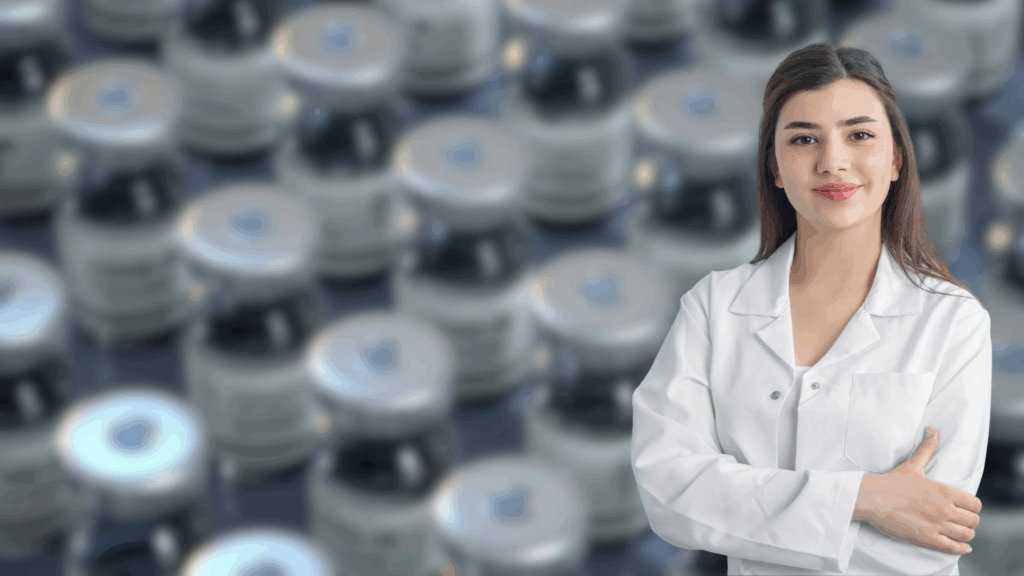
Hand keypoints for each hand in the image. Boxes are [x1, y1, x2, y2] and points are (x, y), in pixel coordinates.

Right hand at [857, 426, 981, 554]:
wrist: (872, 498)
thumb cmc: (892, 481)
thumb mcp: (914, 464)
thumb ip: (928, 447)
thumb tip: (933, 429)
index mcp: (945, 491)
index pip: (975, 504)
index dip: (972, 507)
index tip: (966, 508)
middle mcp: (945, 509)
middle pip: (973, 520)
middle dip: (969, 521)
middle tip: (961, 521)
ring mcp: (937, 525)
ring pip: (966, 535)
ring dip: (965, 535)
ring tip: (960, 533)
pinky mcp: (927, 538)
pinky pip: (953, 547)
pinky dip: (960, 549)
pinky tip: (961, 547)